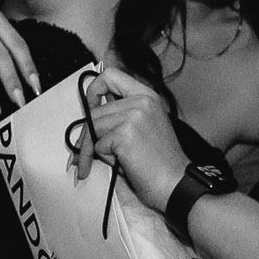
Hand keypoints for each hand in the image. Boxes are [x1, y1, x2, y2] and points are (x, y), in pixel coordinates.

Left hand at [75, 61, 191, 203]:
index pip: (110, 75)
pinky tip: (124, 163)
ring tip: (110, 161)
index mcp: (147, 95)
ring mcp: (134, 116)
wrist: (175, 183)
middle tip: (83, 153)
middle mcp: (142, 101)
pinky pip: (98, 146)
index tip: (91, 107)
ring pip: (93, 128)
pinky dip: (105, 159)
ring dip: (94, 150)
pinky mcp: (125, 134)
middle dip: (87, 136)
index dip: (94, 90)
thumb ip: (122, 113)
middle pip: (94, 111)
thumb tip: (91, 114)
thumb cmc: (160, 162)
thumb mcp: (145, 125)